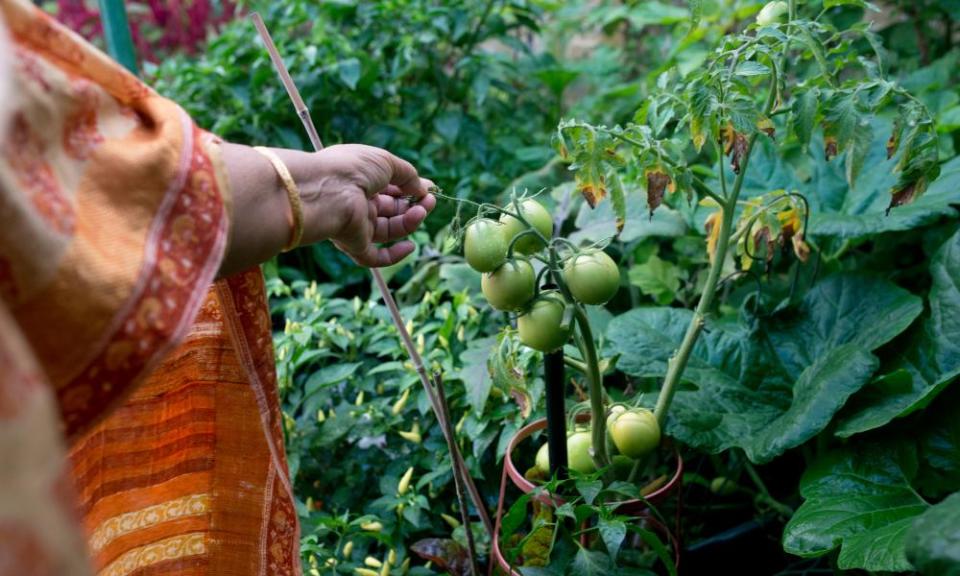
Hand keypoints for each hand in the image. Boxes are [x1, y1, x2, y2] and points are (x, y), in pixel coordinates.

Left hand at [294, 144, 436, 266]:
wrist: (328, 189)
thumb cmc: (353, 168)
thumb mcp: (386, 162)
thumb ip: (407, 174)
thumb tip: (422, 187)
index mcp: (360, 179)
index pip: (389, 189)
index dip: (410, 189)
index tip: (429, 189)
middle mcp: (357, 202)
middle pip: (391, 210)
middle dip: (413, 205)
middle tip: (430, 201)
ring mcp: (355, 224)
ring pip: (388, 230)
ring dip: (409, 222)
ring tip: (422, 212)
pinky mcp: (354, 244)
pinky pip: (375, 257)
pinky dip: (394, 255)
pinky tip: (410, 245)